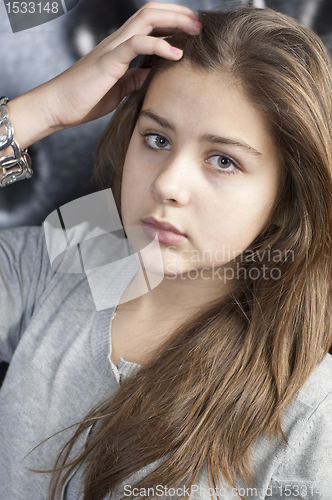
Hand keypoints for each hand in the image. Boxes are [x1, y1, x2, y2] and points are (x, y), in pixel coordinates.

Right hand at [4, 2, 199, 151]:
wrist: (57, 106)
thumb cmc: (85, 99)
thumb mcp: (119, 89)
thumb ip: (136, 78)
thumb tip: (154, 74)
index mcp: (121, 47)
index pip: (150, 23)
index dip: (173, 22)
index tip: (193, 32)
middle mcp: (118, 41)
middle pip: (152, 12)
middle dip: (179, 15)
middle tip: (201, 25)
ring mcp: (113, 48)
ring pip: (146, 19)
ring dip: (174, 22)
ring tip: (195, 32)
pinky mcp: (109, 61)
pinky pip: (137, 44)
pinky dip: (159, 47)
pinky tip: (176, 55)